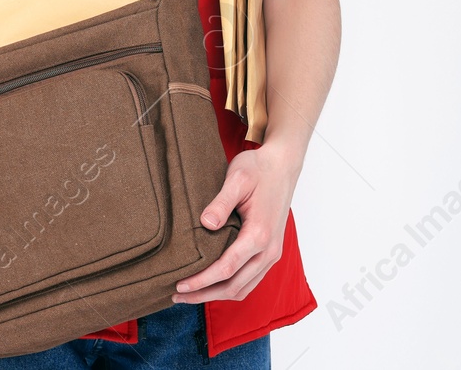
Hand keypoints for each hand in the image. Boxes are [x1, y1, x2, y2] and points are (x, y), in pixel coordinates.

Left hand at [171, 141, 300, 302]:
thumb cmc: (259, 169)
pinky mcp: (270, 252)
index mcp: (260, 234)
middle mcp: (269, 250)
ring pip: (243, 288)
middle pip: (234, 286)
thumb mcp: (237, 179)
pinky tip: (212, 285)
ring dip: (217, 295)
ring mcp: (272, 253)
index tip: (179, 286)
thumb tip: (205, 223)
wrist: (283, 165)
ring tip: (191, 295)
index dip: (201, 281)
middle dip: (204, 294)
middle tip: (177, 296)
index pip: (226, 269)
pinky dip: (230, 288)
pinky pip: (250, 280)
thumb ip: (222, 202)